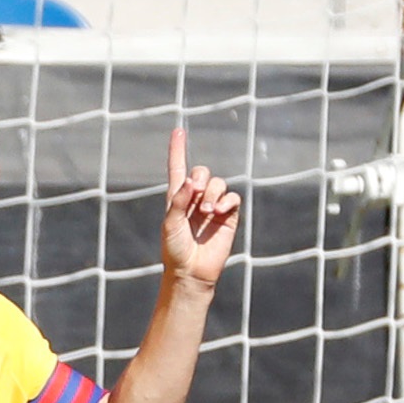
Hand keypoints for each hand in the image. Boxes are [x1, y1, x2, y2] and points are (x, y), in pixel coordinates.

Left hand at [161, 124, 240, 286]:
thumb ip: (178, 200)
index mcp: (177, 197)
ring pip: (218, 183)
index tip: (178, 131)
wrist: (191, 272)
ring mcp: (213, 206)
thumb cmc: (175, 250)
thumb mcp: (170, 224)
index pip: (178, 168)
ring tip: (207, 211)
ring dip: (212, 193)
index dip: (178, 150)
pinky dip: (226, 200)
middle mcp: (195, 198)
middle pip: (202, 171)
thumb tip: (191, 181)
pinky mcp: (228, 216)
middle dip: (200, 178)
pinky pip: (232, 197)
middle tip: (195, 195)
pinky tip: (218, 212)